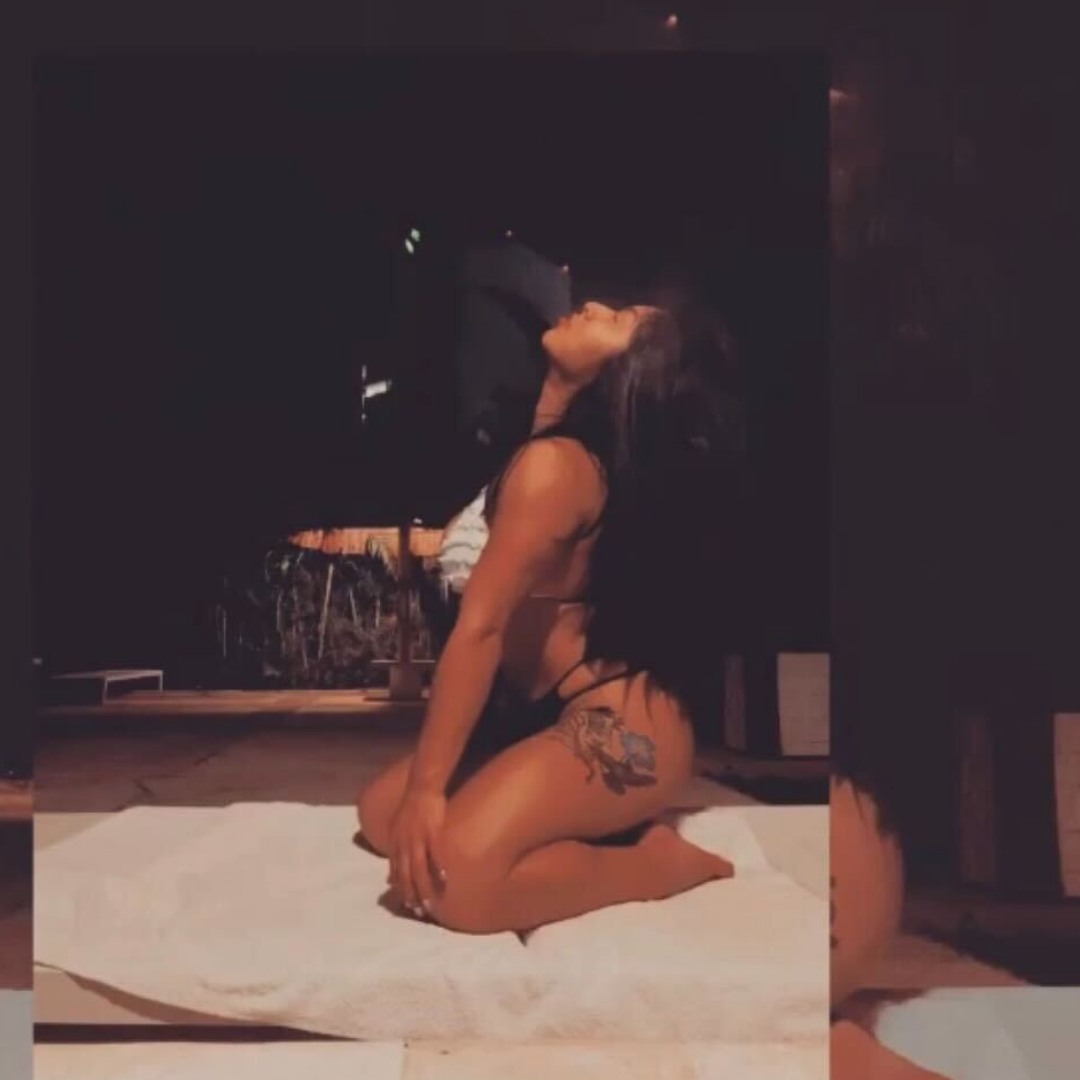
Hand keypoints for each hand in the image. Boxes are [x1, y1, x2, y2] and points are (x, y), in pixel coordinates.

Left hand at [388, 785, 448, 918]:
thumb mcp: (397, 828)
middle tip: (418, 911)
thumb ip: (396, 848)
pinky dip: (437, 869)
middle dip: (411, 895)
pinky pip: (435, 854)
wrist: (421, 786)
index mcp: (395, 844)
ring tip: (430, 904)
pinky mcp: (432, 832)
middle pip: (405, 875)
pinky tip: (443, 880)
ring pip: (418, 870)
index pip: (395, 872)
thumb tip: (394, 866)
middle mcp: (403, 844)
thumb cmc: (412, 807)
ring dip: (423, 888)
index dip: (401, 889)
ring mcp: (417, 839)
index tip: (407, 904)